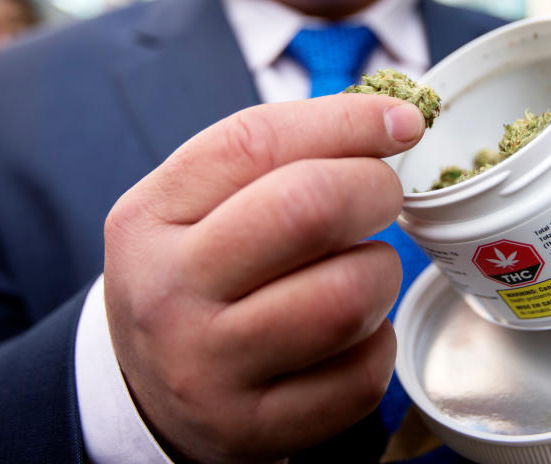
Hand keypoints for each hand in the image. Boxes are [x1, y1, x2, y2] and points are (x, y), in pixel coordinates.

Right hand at [103, 95, 426, 462]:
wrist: (148, 390)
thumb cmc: (195, 274)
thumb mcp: (197, 204)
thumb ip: (276, 155)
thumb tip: (394, 120)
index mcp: (150, 217)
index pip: (257, 142)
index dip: (347, 121)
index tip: (402, 121)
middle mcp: (169, 293)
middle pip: (309, 210)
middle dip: (375, 191)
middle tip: (381, 198)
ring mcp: (208, 369)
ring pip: (347, 299)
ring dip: (381, 273)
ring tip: (360, 270)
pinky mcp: (253, 429)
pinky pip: (361, 376)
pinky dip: (378, 343)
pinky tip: (353, 331)